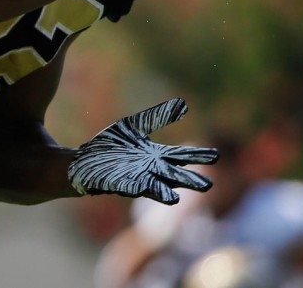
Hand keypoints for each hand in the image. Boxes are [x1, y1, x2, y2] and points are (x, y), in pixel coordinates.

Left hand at [67, 98, 217, 203]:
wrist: (86, 160)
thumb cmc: (113, 145)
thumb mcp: (135, 126)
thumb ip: (157, 117)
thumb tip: (183, 104)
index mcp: (156, 156)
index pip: (181, 156)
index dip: (197, 156)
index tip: (216, 155)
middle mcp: (151, 169)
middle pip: (174, 175)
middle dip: (189, 180)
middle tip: (209, 184)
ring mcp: (137, 178)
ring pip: (156, 187)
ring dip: (165, 192)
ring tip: (178, 198)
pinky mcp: (121, 184)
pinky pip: (133, 188)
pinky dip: (140, 190)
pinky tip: (144, 190)